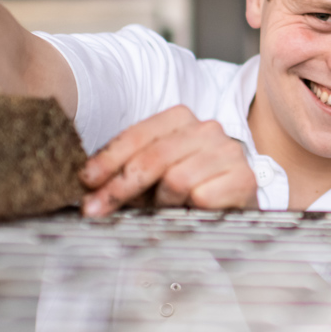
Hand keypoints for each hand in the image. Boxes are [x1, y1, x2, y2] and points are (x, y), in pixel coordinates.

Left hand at [78, 105, 257, 215]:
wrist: (236, 209)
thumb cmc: (189, 192)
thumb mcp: (153, 175)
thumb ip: (127, 171)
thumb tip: (89, 184)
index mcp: (181, 119)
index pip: (138, 135)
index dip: (109, 159)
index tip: (87, 181)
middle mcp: (207, 129)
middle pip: (153, 157)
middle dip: (121, 186)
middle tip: (97, 209)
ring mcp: (228, 152)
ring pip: (176, 178)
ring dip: (161, 202)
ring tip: (163, 209)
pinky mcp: (243, 179)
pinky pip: (201, 196)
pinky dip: (188, 209)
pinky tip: (189, 212)